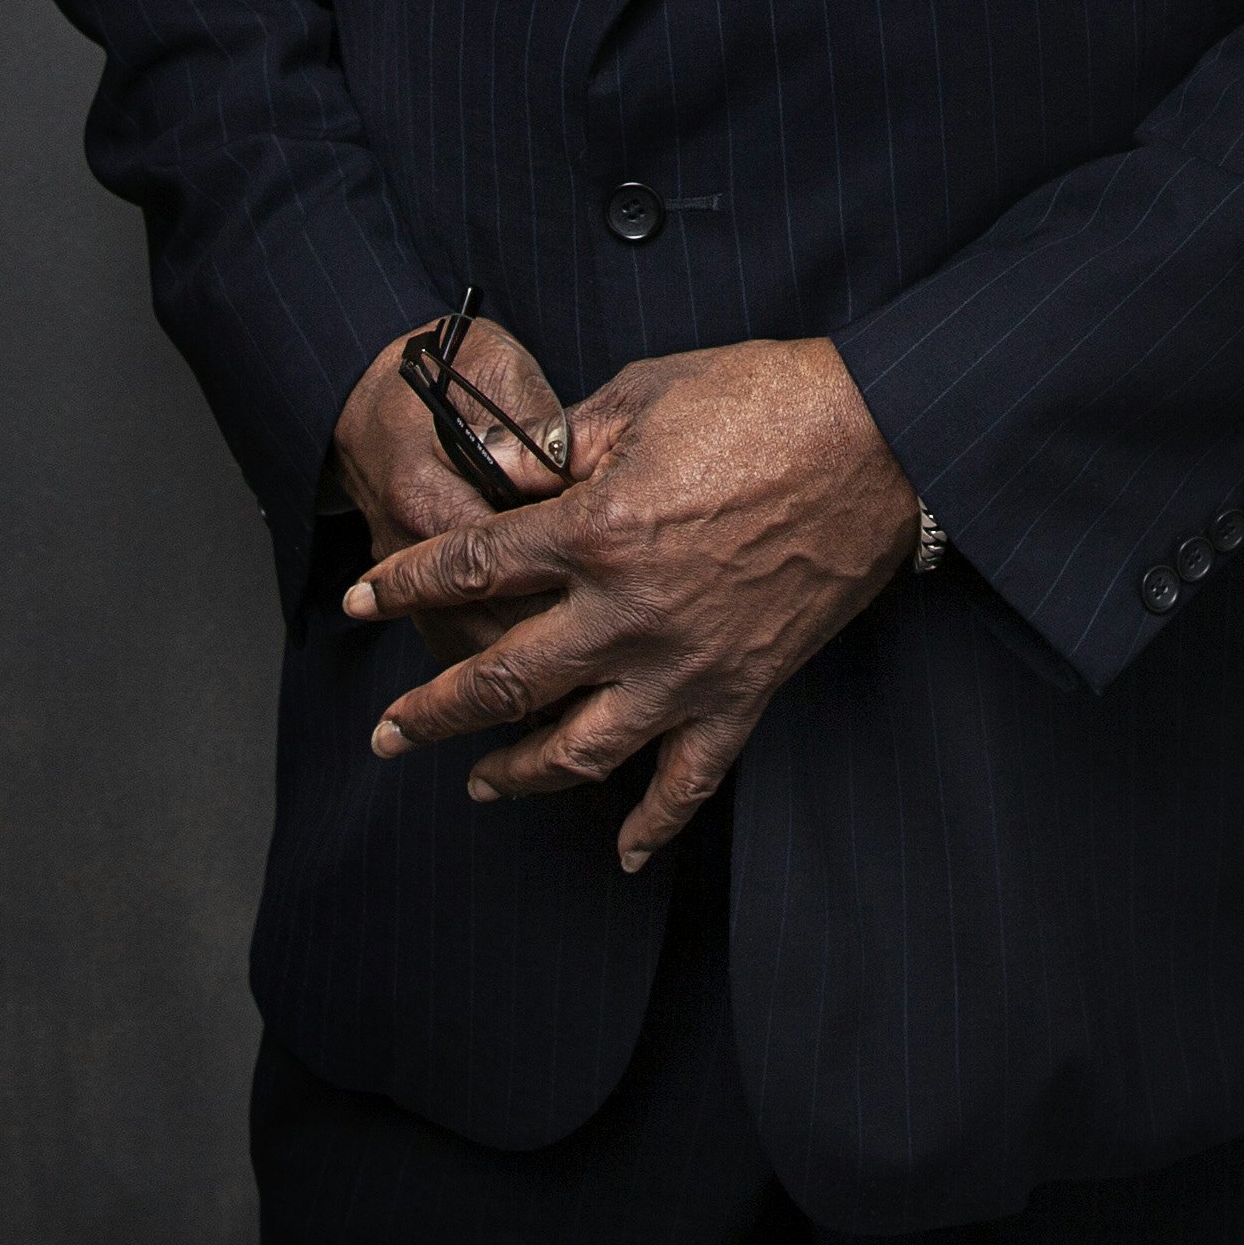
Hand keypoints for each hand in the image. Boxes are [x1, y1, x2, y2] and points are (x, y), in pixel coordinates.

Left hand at [347, 337, 921, 870]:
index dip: (404, 584)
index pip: (470, 568)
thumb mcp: (645, 392)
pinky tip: (624, 852)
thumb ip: (563, 440)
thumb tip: (501, 467)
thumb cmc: (765, 398)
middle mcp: (627, 613)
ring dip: (518, 773)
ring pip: (580, 749)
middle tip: (387, 734)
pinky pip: (691, 778)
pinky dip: (655, 822)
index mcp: (593, 531)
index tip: (360, 598)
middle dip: (432, 713)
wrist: (884, 436)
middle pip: (505, 681)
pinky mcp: (744, 691)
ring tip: (479, 786)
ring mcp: (686, 664)